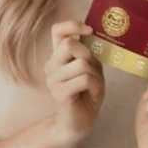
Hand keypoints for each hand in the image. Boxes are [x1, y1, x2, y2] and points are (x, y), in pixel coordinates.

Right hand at [45, 20, 104, 144]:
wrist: (80, 121)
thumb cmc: (87, 94)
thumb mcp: (92, 69)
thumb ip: (89, 53)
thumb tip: (91, 34)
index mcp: (58, 56)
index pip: (57, 30)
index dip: (73, 25)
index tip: (89, 30)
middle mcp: (51, 65)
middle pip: (70, 45)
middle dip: (89, 56)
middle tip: (93, 71)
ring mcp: (53, 78)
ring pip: (82, 64)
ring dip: (96, 76)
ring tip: (94, 87)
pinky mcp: (59, 92)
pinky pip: (85, 79)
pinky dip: (96, 86)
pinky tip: (92, 94)